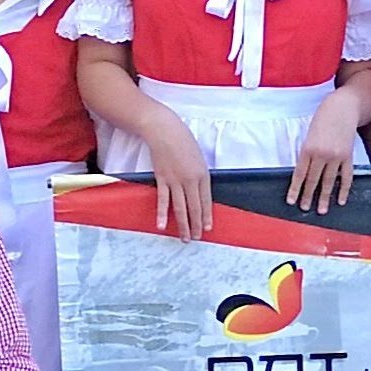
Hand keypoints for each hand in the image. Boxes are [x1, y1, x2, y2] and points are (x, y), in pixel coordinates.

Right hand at [148, 121, 213, 239]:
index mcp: (203, 175)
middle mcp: (191, 180)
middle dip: (197, 225)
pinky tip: (162, 226)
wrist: (164, 131)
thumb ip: (199, 175)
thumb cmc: (183, 141)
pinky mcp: (162, 179)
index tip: (208, 228)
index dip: (207, 216)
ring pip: (181, 208)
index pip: (206, 201)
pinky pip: (163, 200)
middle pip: (195, 207)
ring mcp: (176, 181)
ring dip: (183, 225)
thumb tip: (199, 191)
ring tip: (185, 238)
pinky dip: (162, 214)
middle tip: (197, 239)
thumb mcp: (198, 158)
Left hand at [288, 95, 359, 213]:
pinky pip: (346, 177)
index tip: (291, 201)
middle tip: (304, 209)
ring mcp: (336, 156)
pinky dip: (343, 190)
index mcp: (308, 148)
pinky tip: (341, 200)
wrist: (342, 108)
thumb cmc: (322, 120)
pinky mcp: (348, 156)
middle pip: (313, 180)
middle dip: (308, 196)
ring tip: (321, 210)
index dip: (295, 189)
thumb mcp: (309, 135)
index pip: (300, 174)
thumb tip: (304, 175)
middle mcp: (322, 154)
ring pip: (329, 182)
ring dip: (324, 197)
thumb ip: (307, 154)